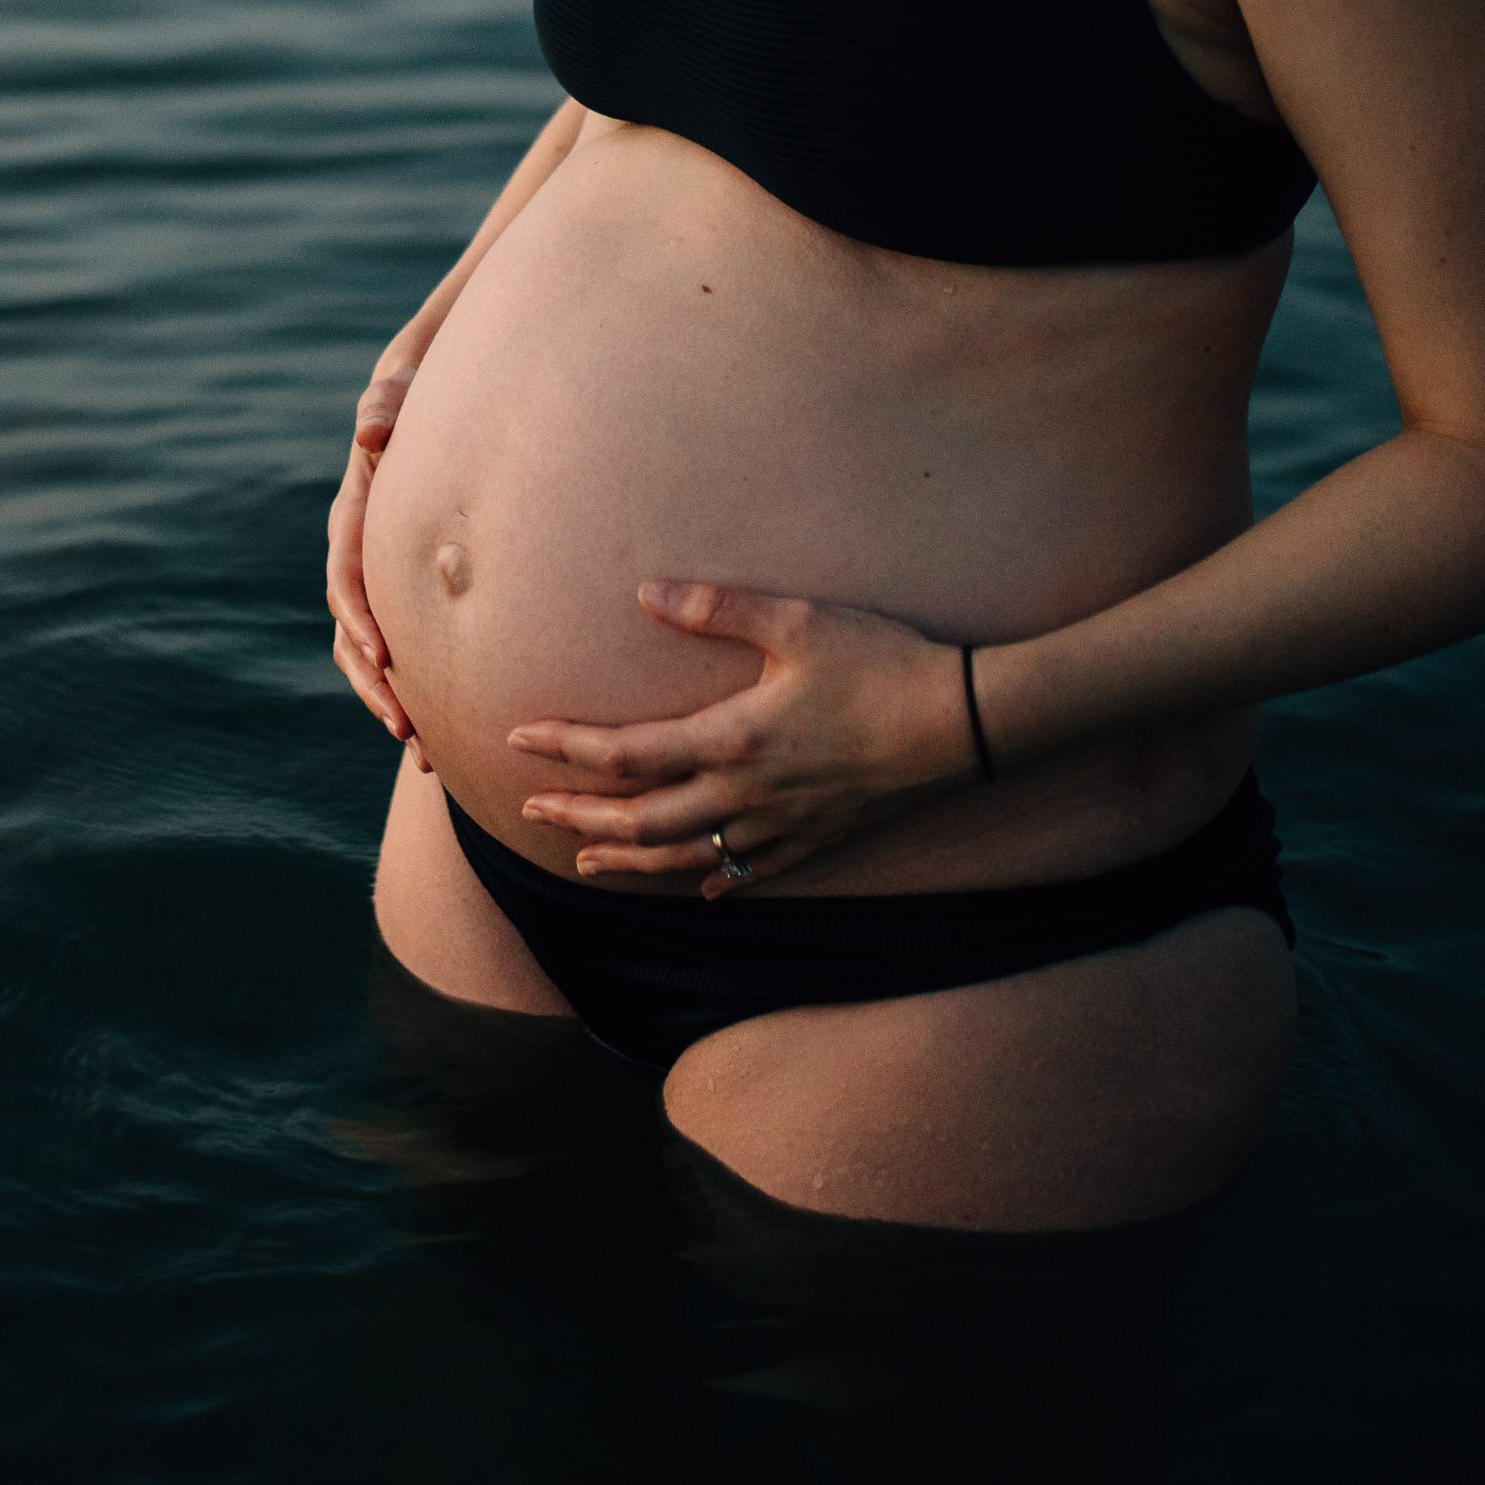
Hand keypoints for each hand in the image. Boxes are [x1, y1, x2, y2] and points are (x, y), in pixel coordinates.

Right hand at [327, 357, 425, 750]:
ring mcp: (378, 582)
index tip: (384, 655)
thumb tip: (371, 426)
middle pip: (354, 632)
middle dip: (374, 682)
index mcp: (354, 520)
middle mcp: (357, 558)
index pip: (347, 576)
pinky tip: (445, 739)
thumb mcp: (400, 392)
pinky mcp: (402, 596)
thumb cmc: (413, 396)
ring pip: (371, 655)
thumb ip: (385, 404)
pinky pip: (400, 654)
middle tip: (404, 726)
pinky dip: (415, 693)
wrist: (419, 405)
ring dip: (390, 702)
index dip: (359, 617)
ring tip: (423, 753)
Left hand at [511, 580, 976, 893]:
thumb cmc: (882, 662)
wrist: (965, 723)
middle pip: (641, 819)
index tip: (519, 738)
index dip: (567, 748)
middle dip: (578, 814)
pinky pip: (753, 872)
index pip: (626, 752)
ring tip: (583, 860)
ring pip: (686, 856)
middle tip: (529, 809)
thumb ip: (716, 608)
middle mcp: (747, 795)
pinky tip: (700, 890)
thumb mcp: (797, 620)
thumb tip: (644, 594)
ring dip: (627, 859)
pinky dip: (715, 880)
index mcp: (732, 739)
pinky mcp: (818, 839)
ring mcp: (782, 825)